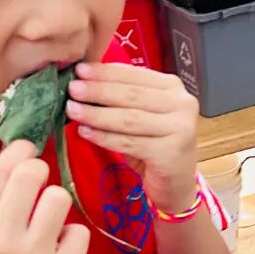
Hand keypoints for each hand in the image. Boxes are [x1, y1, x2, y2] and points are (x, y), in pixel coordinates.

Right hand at [0, 140, 89, 253]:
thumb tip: (26, 146)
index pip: (5, 168)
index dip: (22, 151)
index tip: (28, 151)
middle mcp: (0, 239)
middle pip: (34, 174)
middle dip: (38, 173)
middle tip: (36, 186)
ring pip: (60, 197)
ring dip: (54, 204)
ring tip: (44, 222)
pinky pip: (79, 231)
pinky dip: (69, 237)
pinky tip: (54, 250)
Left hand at [67, 63, 198, 212]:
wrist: (175, 184)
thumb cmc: (153, 145)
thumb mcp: (141, 114)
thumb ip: (121, 97)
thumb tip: (84, 80)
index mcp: (173, 87)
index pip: (135, 74)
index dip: (105, 72)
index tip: (80, 70)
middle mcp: (182, 104)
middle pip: (131, 95)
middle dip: (98, 91)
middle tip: (72, 89)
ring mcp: (180, 128)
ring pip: (129, 118)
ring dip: (97, 114)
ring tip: (73, 110)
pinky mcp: (171, 152)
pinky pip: (129, 142)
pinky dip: (104, 137)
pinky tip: (85, 132)